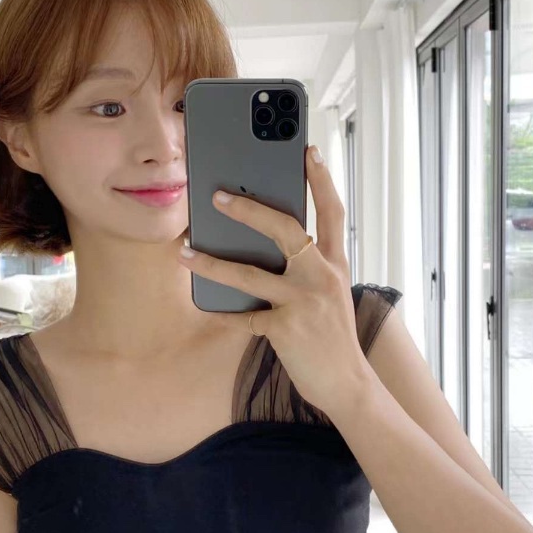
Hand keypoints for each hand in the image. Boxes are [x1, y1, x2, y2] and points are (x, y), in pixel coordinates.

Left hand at [177, 143, 372, 422]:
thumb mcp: (330, 293)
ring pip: (250, 274)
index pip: (332, 211)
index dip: (321, 179)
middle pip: (285, 229)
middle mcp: (322, 276)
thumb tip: (266, 244)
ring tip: (185, 251)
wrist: (348, 383)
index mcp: (334, 263)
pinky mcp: (286, 329)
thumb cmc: (331, 335)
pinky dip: (222, 311)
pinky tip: (204, 304)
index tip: (309, 150)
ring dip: (212, 263)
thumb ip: (308, 267)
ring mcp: (304, 302)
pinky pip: (244, 317)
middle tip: (217, 197)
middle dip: (248, 210)